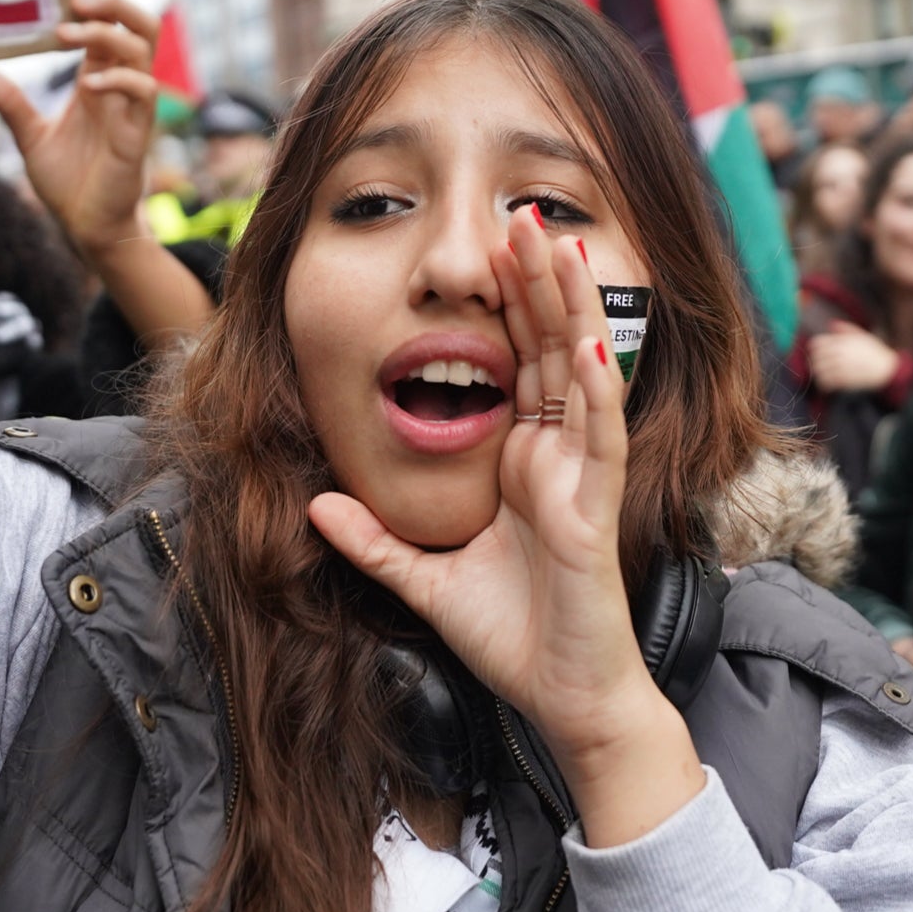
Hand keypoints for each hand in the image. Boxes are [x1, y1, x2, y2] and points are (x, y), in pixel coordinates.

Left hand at [0, 0, 160, 259]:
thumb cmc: (66, 180)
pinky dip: (118, 79)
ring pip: (140, 49)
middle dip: (110, 2)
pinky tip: (88, 83)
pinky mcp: (138, 132)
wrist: (86, 227)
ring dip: (106, 34)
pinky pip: (141, 92)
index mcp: (97, 76)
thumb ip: (4, 96)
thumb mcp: (26, 131)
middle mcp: (119, 84)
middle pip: (136, 23)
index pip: (103, 20)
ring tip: (67, 31)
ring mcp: (132, 106)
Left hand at [308, 208, 701, 846]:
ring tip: (555, 243)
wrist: (561, 699)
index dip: (507, 302)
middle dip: (537, 280)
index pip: (517, 361)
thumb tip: (314, 509)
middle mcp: (557, 453)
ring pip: (580, 371)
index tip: (487, 245)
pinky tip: (585, 338)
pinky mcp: (596, 504)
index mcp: (523, 459)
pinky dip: (595, 383)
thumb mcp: (423, 579)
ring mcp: (581, 474)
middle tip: (520, 213)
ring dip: (569, 308)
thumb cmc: (511, 637)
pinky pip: (598, 432)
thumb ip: (374, 542)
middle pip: (549, 347)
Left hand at [808, 321, 901, 393]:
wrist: (887, 369)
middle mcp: (840, 353)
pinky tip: (828, 384)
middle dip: (815, 361)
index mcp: (843, 341)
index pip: (816, 343)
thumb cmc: (875, 351)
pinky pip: (825, 382)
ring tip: (823, 375)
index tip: (818, 352)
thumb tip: (831, 324)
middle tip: (820, 365)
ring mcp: (841, 367)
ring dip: (818, 373)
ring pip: (818, 371)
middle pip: (815, 357)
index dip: (814, 348)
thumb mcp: (862, 335)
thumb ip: (846, 329)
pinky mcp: (844, 380)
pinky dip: (823, 384)